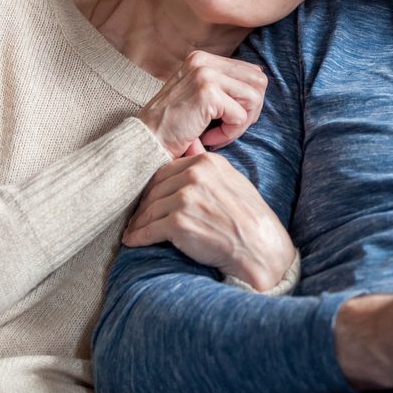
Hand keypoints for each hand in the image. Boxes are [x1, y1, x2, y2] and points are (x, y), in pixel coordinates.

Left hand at [123, 151, 294, 290]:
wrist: (259, 246)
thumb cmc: (248, 217)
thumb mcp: (232, 180)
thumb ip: (208, 166)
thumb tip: (191, 146)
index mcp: (207, 162)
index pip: (167, 171)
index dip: (155, 188)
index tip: (149, 200)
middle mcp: (194, 175)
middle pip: (155, 189)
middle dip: (144, 205)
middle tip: (137, 218)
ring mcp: (185, 198)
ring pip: (149, 209)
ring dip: (138, 223)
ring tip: (133, 231)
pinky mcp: (178, 223)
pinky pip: (148, 230)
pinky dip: (138, 237)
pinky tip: (133, 241)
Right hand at [138, 51, 266, 157]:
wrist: (146, 142)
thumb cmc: (174, 126)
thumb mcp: (200, 96)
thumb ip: (225, 84)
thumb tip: (260, 77)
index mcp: (203, 58)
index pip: (251, 72)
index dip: (248, 100)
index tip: (227, 118)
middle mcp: (203, 60)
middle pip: (259, 82)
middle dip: (251, 111)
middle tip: (228, 128)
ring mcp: (205, 74)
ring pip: (254, 98)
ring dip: (241, 124)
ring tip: (218, 134)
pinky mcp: (207, 92)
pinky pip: (240, 116)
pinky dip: (230, 133)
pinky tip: (209, 138)